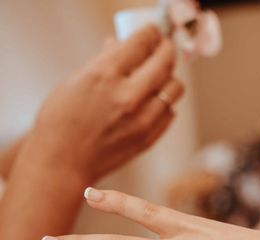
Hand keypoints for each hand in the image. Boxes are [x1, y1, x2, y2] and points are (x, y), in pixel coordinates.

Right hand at [27, 25, 182, 182]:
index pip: (141, 43)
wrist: (63, 162)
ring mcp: (142, 119)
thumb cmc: (62, 120)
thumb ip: (103, 61)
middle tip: (164, 48)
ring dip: (169, 78)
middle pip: (165, 62)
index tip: (153, 33)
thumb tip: (119, 43)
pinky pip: (170, 112)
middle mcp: (127, 96)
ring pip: (175, 88)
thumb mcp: (76, 82)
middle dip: (167, 49)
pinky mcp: (149, 137)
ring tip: (159, 77)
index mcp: (104, 75)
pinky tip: (152, 102)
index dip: (151, 33)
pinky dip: (164, 103)